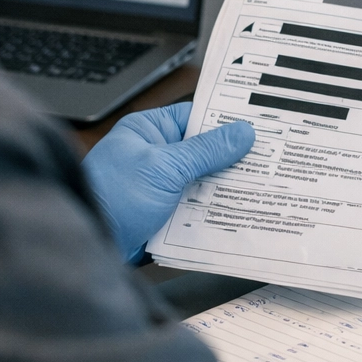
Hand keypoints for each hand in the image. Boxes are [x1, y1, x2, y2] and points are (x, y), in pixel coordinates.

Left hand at [81, 103, 254, 260]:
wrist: (90, 243)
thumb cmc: (112, 196)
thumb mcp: (165, 167)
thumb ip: (207, 150)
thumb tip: (243, 132)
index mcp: (149, 131)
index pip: (196, 117)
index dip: (227, 122)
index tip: (260, 126)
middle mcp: (155, 156)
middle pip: (204, 153)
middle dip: (233, 159)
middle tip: (270, 160)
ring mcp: (160, 187)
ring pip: (203, 183)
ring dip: (225, 189)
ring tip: (263, 186)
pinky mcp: (164, 215)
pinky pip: (196, 210)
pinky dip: (214, 213)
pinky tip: (239, 214)